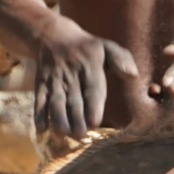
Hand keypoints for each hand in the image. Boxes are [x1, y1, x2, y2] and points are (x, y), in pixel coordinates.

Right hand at [34, 20, 139, 140]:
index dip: (92, 107)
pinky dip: (39, 116)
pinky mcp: (41, 85)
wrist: (53, 36)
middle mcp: (71, 75)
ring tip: (62, 135)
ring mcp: (54, 81)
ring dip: (57, 120)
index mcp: (90, 67)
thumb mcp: (107, 47)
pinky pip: (39, 101)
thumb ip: (122, 60)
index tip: (94, 123)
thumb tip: (133, 75)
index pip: (92, 90)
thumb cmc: (87, 48)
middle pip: (73, 101)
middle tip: (80, 136)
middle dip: (76, 120)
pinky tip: (42, 130)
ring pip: (55, 103)